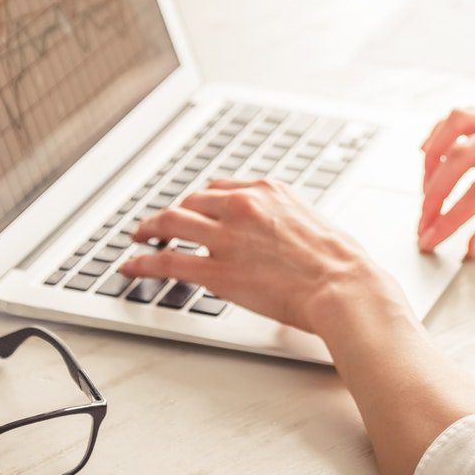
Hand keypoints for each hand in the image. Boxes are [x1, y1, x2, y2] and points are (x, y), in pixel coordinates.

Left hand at [121, 179, 408, 336]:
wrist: (342, 285)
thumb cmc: (339, 260)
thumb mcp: (311, 221)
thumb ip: (284, 219)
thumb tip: (276, 233)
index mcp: (267, 190)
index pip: (219, 189)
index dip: (199, 201)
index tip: (192, 209)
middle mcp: (242, 206)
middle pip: (191, 202)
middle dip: (172, 213)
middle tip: (159, 224)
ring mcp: (226, 237)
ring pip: (171, 224)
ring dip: (149, 230)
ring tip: (139, 237)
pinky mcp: (217, 271)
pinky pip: (169, 262)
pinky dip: (143, 263)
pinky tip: (132, 265)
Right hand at [416, 107, 474, 257]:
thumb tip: (473, 245)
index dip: (451, 217)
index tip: (432, 238)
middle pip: (461, 157)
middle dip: (435, 194)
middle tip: (424, 224)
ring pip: (459, 126)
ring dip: (435, 158)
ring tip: (425, 192)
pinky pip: (473, 119)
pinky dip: (449, 136)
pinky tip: (436, 158)